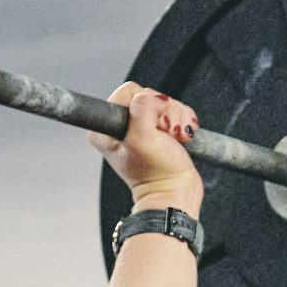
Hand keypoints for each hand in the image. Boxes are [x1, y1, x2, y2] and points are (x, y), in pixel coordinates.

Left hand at [90, 84, 203, 215]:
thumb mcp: (143, 139)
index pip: (129, 91)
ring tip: (176, 138)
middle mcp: (118, 124)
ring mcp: (138, 126)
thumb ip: (142, 109)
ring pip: (164, 101)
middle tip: (167, 135)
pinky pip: (174, 109)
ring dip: (177, 118)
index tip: (152, 128)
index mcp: (104, 126)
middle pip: (148, 94)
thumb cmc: (158, 174)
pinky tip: (181, 137)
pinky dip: (183, 120)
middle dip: (165, 113)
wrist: (176, 194)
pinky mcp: (156, 128)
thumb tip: (156, 98)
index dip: (148, 105)